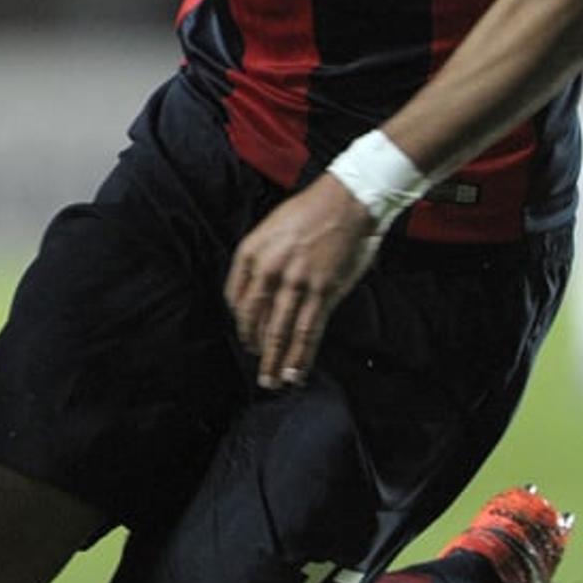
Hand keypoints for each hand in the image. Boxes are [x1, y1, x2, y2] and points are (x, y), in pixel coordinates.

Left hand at [224, 175, 383, 390]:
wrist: (347, 200)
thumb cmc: (309, 211)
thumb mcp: (270, 229)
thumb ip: (259, 259)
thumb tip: (256, 292)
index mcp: (251, 253)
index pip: (236, 298)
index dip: (241, 322)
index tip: (247, 335)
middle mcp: (270, 270)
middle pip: (255, 320)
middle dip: (255, 348)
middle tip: (257, 370)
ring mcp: (297, 283)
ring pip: (281, 331)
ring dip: (275, 361)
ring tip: (272, 381)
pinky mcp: (324, 292)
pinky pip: (309, 330)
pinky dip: (302, 354)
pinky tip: (297, 371)